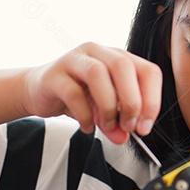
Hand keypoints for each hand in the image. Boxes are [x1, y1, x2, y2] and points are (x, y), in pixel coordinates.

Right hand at [20, 42, 161, 144]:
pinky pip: (73, 92)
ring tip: (106, 125)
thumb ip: (115, 123)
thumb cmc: (75, 93)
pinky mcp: (54, 74)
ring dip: (108, 106)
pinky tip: (86, 126)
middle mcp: (97, 52)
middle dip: (131, 101)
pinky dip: (84, 114)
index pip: (147, 70)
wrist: (38, 90)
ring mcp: (74, 60)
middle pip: (124, 67)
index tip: (145, 126)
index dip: (152, 100)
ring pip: (98, 74)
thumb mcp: (102, 110)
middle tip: (128, 126)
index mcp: (117, 57)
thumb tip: (124, 137)